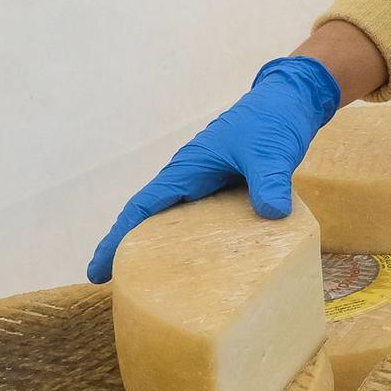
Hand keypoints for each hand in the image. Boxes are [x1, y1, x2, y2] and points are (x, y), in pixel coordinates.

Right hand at [86, 56, 340, 282]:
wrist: (292, 101)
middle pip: (153, 221)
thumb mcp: (270, 152)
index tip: (97, 270)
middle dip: (132, 252)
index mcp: (188, 169)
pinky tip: (209, 269)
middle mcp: (193, 179)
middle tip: (117, 288)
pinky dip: (202, 245)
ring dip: (166, 251)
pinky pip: (210, 224)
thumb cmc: (273, 119)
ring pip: (180, 225)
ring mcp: (212, 186)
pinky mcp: (232, 192)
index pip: (142, 208)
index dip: (117, 239)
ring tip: (156, 288)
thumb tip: (272, 213)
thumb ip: (269, 181)